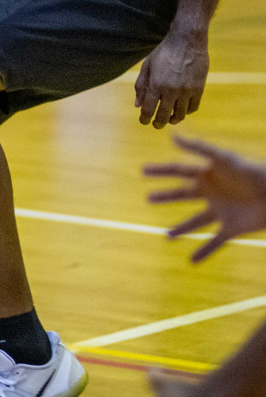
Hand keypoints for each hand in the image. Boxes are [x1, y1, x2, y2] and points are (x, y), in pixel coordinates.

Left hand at [135, 30, 208, 128]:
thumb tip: (137, 105)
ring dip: (173, 119)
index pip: (149, 109)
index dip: (145, 118)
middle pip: (164, 115)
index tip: (143, 121)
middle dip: (158, 123)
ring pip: (180, 114)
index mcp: (156, 84)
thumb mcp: (147, 66)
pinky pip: (193, 107)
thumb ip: (141, 86)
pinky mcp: (199, 88)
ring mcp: (187, 90)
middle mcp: (172, 90)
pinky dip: (187, 112)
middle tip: (156, 125)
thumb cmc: (164, 52)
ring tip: (169, 118)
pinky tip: (182, 110)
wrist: (187, 41)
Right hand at [145, 135, 265, 261]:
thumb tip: (172, 135)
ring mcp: (221, 211)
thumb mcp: (224, 158)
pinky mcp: (232, 228)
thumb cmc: (253, 173)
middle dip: (166, 197)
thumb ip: (199, 147)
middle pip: (183, 195)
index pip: (179, 170)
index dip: (161, 170)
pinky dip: (203, 251)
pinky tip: (191, 261)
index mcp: (209, 174)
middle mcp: (212, 193)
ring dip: (181, 229)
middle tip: (147, 198)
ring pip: (196, 221)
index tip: (142, 170)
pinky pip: (215, 242)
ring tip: (167, 236)